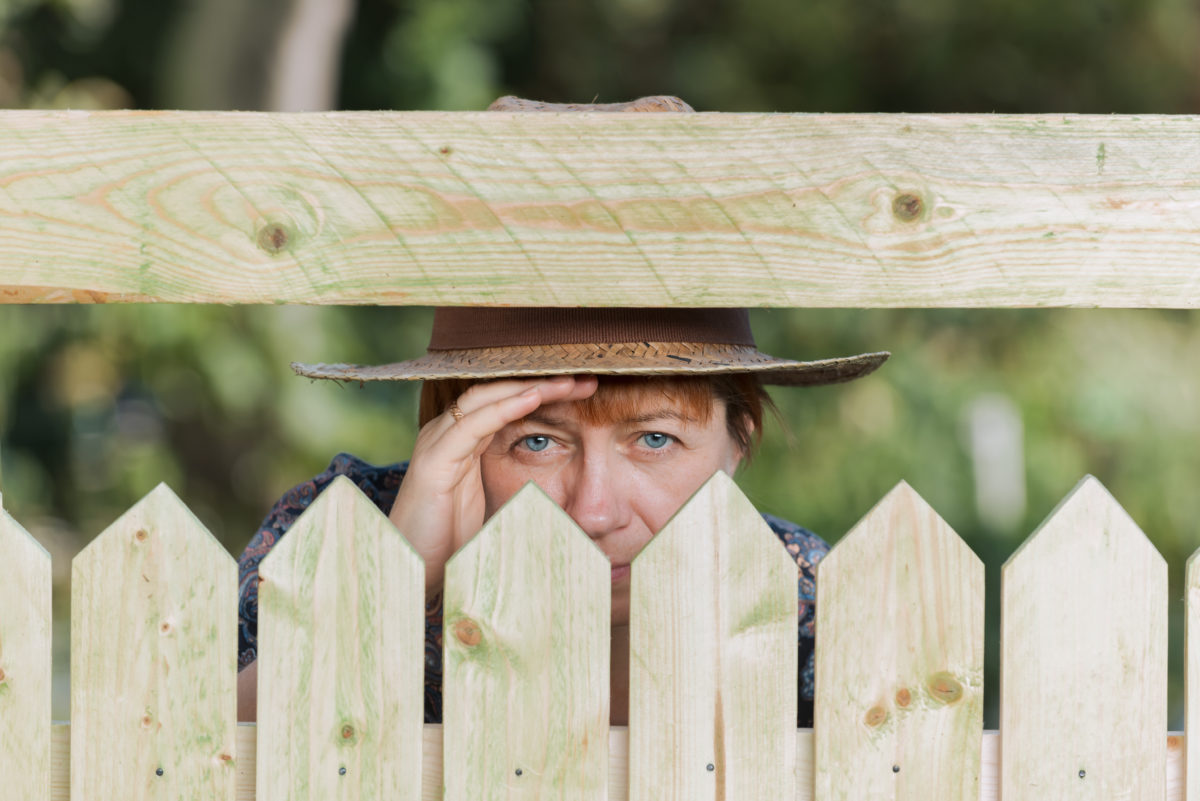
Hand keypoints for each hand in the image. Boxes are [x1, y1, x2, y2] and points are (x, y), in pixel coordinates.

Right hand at [387, 375, 597, 595]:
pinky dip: (504, 408)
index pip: (502, 403)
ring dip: (530, 388)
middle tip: (586, 378)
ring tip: (568, 382)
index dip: (541, 392)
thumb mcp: (491, 506)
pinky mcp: (434, 463)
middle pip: (496, 393)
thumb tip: (560, 488)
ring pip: (486, 400)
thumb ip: (515, 487)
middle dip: (541, 382)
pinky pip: (473, 425)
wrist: (409, 571)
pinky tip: (533, 397)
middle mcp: (446, 435)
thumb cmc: (450, 543)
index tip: (583, 390)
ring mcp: (437, 445)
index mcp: (461, 443)